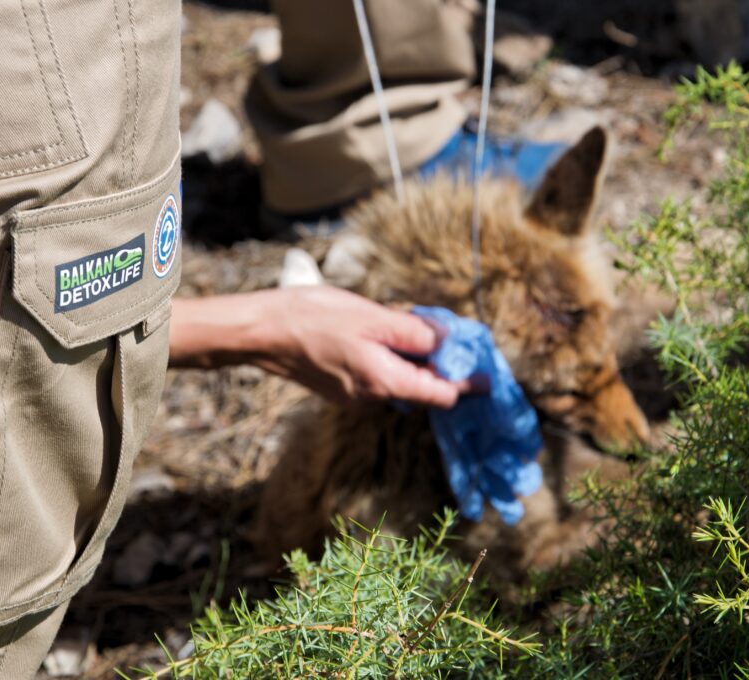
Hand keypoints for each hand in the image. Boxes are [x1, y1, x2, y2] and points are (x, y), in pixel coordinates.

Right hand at [169, 287, 467, 407]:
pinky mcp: (342, 390)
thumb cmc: (314, 319)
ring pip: (402, 383)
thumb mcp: (372, 318)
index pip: (443, 395)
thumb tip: (450, 339)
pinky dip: (393, 362)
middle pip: (424, 391)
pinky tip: (388, 337)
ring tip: (423, 331)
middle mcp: (374, 399)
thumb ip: (415, 333)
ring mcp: (356, 397)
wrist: (262, 332)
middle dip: (445, 369)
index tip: (486, 369)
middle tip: (460, 340)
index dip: (467, 382)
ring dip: (417, 362)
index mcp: (386, 383)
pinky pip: (381, 379)